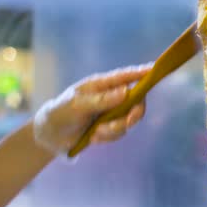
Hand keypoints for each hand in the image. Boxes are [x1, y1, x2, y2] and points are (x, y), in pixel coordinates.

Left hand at [33, 64, 151, 154]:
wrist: (51, 136)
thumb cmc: (61, 113)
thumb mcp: (77, 105)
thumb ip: (102, 99)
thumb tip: (126, 92)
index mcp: (101, 85)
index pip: (125, 76)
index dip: (141, 72)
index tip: (155, 69)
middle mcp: (111, 96)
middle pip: (136, 101)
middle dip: (133, 114)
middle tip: (128, 123)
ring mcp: (112, 112)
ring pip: (129, 119)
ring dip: (115, 129)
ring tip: (96, 133)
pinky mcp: (111, 126)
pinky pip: (121, 131)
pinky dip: (109, 137)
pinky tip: (94, 137)